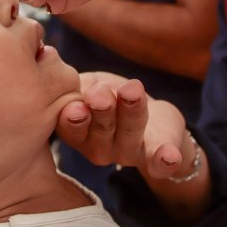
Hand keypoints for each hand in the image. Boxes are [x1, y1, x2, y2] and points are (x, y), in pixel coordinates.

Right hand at [56, 72, 186, 178]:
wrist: (150, 118)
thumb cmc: (108, 98)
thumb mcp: (87, 88)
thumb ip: (77, 86)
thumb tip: (57, 65)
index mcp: (77, 132)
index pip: (69, 126)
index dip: (70, 118)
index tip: (75, 106)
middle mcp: (99, 147)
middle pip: (100, 129)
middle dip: (101, 111)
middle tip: (99, 96)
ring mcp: (127, 152)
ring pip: (129, 132)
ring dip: (130, 112)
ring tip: (132, 91)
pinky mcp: (154, 154)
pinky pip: (158, 161)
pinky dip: (164, 159)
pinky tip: (170, 157)